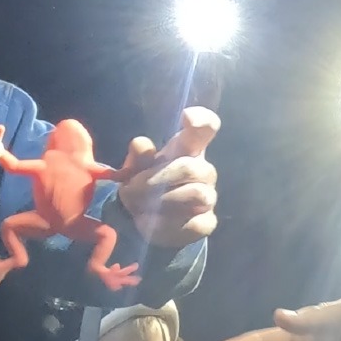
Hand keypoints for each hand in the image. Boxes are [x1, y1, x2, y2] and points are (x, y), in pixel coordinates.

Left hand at [118, 107, 220, 248]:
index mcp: (188, 149)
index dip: (202, 120)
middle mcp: (203, 170)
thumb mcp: (136, 169)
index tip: (187, 117)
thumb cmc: (146, 185)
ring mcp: (209, 197)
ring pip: (196, 195)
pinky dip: (168, 223)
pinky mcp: (207, 222)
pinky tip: (153, 222)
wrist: (148, 222)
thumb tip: (141, 144)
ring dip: (162, 201)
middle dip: (156, 180)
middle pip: (190, 167)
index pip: (206, 127)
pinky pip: (193, 222)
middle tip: (131, 189)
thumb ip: (138, 157)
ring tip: (139, 207)